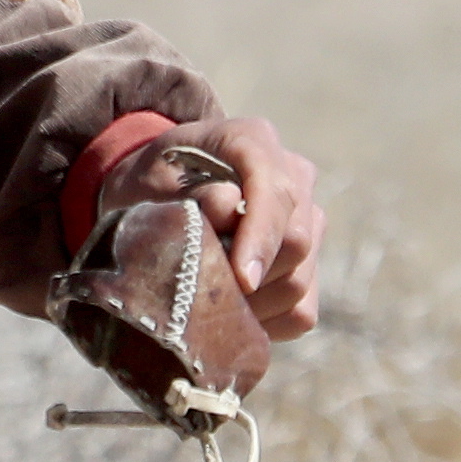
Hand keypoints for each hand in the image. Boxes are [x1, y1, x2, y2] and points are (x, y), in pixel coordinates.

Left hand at [128, 116, 323, 337]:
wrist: (157, 196)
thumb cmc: (149, 185)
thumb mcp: (149, 181)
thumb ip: (186, 191)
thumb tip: (227, 204)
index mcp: (252, 139)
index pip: (274, 190)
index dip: (260, 236)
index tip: (241, 279)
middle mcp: (293, 175)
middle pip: (296, 241)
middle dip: (249, 278)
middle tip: (201, 293)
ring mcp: (309, 218)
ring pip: (300, 280)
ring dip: (252, 304)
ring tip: (205, 301)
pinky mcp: (311, 263)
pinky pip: (302, 310)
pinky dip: (264, 322)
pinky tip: (227, 312)